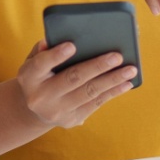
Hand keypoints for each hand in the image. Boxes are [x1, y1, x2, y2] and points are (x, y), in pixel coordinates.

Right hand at [14, 40, 137, 128]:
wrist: (33, 109)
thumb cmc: (40, 74)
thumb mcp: (34, 61)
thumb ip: (43, 50)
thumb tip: (53, 40)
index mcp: (28, 77)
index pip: (41, 65)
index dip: (56, 56)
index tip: (72, 45)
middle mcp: (41, 97)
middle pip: (72, 79)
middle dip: (96, 67)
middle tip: (117, 56)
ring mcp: (57, 111)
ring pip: (89, 93)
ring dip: (112, 80)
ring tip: (130, 69)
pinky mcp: (72, 120)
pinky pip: (96, 103)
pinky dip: (113, 92)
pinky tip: (127, 83)